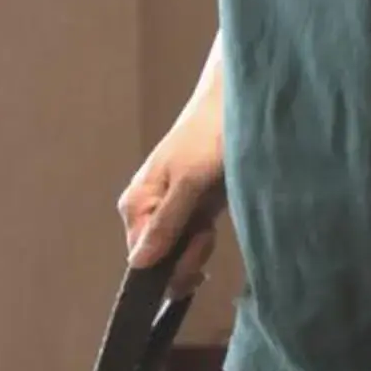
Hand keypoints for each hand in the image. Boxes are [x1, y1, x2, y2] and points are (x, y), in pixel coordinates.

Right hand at [119, 77, 228, 294]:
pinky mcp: (189, 212)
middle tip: (208, 233)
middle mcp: (146, 213)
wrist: (235, 106)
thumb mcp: (188, 183)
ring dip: (198, 250)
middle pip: (159, 262)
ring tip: (211, 224)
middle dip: (187, 258)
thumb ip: (165, 224)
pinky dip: (202, 243)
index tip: (200, 245)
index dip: (172, 263)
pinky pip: (189, 245)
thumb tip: (137, 264)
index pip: (143, 259)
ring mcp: (168, 213)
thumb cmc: (208, 138)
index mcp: (135, 205)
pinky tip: (211, 227)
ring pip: (176, 256)